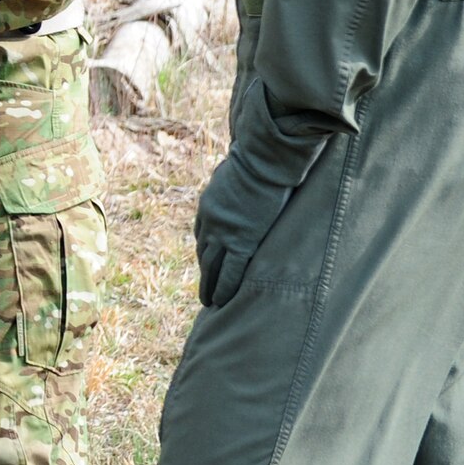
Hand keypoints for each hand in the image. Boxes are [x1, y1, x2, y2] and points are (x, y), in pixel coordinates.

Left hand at [194, 153, 291, 307]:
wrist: (260, 164)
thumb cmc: (253, 162)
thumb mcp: (233, 171)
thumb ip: (229, 183)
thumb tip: (232, 176)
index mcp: (208, 206)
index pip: (203, 235)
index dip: (205, 251)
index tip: (207, 264)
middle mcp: (210, 223)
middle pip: (204, 254)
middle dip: (204, 274)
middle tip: (204, 292)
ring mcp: (224, 234)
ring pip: (212, 267)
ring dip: (209, 286)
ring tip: (209, 302)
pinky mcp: (242, 242)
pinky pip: (231, 272)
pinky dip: (225, 288)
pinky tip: (222, 301)